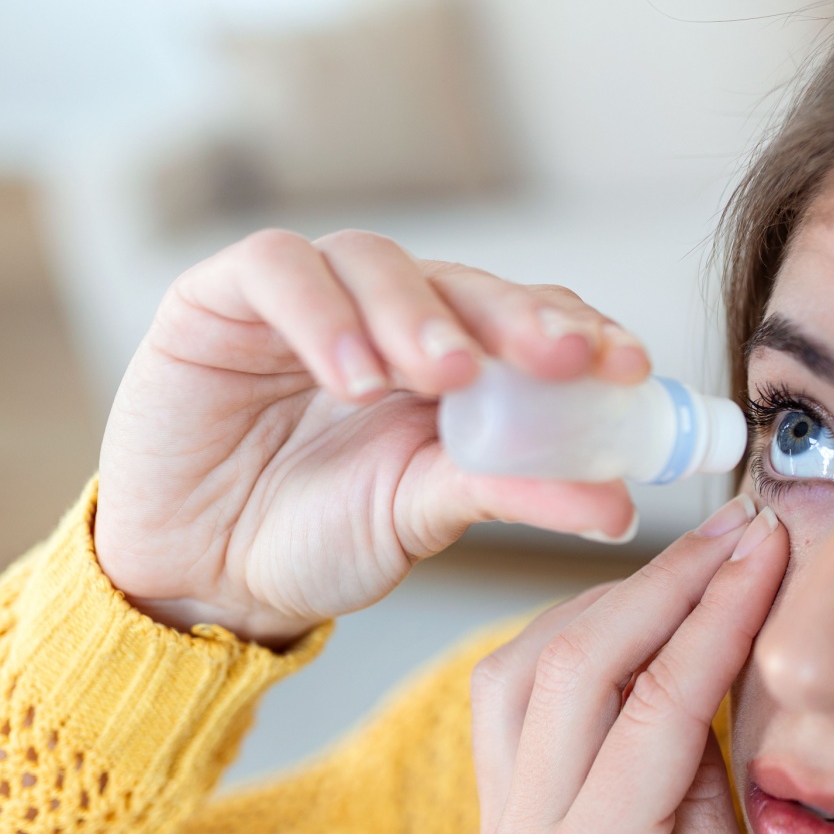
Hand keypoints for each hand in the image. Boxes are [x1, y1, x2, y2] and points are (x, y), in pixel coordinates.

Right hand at [95, 229, 649, 646]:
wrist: (203, 572)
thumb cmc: (321, 535)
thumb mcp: (428, 514)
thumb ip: (518, 494)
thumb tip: (622, 505)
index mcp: (454, 361)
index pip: (528, 319)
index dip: (582, 331)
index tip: (631, 365)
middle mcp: (390, 316)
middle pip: (466, 282)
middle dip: (518, 316)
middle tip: (560, 356)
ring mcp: (310, 298)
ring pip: (377, 261)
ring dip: (418, 315)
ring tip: (445, 378)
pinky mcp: (223, 298)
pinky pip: (278, 270)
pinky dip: (321, 312)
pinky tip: (352, 374)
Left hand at [472, 495, 788, 833]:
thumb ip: (716, 817)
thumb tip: (705, 699)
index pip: (657, 703)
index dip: (717, 613)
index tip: (765, 551)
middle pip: (575, 661)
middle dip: (664, 580)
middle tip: (735, 531)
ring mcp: (498, 829)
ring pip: (522, 665)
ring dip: (606, 599)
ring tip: (687, 566)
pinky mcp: (499, 822)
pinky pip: (508, 697)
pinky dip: (566, 637)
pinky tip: (623, 625)